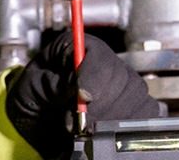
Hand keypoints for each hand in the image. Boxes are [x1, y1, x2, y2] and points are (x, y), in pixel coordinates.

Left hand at [4, 33, 160, 158]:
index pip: (99, 55)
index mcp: (78, 47)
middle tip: (80, 123)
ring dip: (113, 119)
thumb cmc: (33, 98)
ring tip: (88, 129)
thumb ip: (52, 84)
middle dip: (102, 105)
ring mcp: (124, 84)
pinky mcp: (135, 106)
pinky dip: (128, 128)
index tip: (83, 97)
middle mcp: (106, 61)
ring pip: (137, 97)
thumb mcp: (31, 87)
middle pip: (123, 79)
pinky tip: (106, 132)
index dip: (94, 76)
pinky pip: (147, 114)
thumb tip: (79, 90)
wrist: (39, 122)